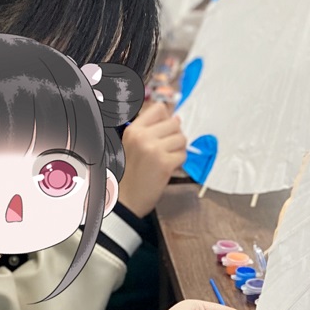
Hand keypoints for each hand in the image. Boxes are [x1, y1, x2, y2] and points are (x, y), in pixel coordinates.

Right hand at [119, 100, 186, 215]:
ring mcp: (154, 150)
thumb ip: (151, 131)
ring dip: (178, 149)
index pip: (160, 109)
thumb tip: (177, 119)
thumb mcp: (132, 145)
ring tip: (166, 159)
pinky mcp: (165, 164)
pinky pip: (183, 155)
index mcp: (133, 130)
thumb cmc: (130, 174)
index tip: (165, 130)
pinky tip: (168, 168)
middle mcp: (142, 136)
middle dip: (175, 136)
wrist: (126, 200)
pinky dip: (179, 162)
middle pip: (174, 123)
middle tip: (167, 149)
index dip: (167, 119)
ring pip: (182, 139)